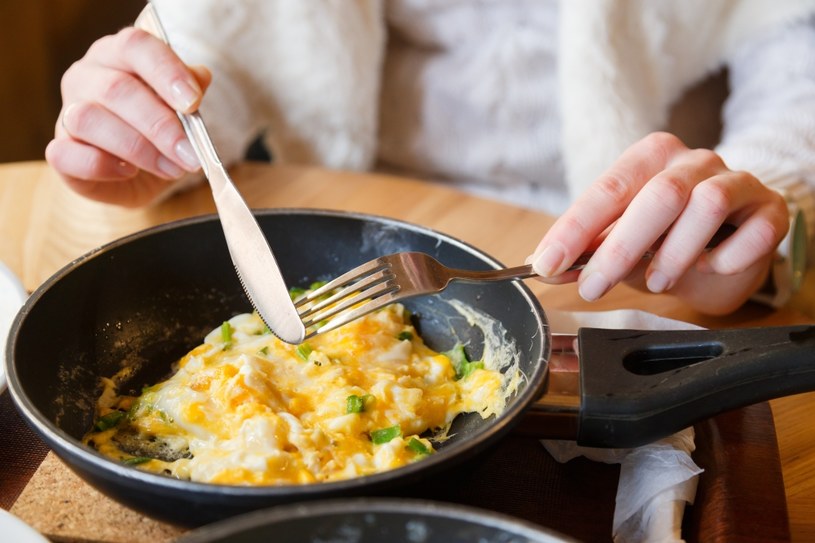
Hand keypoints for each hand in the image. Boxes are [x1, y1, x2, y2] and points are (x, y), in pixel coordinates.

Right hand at [45, 27, 210, 206]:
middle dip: (160, 125)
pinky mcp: (60, 151)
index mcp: (118, 54)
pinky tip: (129, 172)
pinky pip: (66, 154)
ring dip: (138, 149)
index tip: (194, 103)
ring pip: (89, 119)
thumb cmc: (161, 127)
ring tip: (171, 168)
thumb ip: (189, 91)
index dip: (166, 71)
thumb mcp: (182, 108)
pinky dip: (101, 165)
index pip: (136, 46)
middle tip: (190, 154)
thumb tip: (200, 77)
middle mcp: (86, 76)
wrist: (142, 171)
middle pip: (116, 89)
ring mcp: (68, 112)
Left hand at [528, 132, 788, 314]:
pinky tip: (710, 268)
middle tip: (594, 287)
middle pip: (659, 194)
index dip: (576, 228)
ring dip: (676, 251)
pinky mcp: (770, 210)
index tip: (549, 262)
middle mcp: (693, 161)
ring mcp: (736, 181)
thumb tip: (545, 267)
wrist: (727, 252)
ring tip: (656, 281)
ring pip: (708, 203)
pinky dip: (729, 256)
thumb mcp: (621, 244)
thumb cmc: (667, 241)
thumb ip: (587, 252)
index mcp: (650, 157)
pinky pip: (755, 229)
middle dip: (621, 246)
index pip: (609, 188)